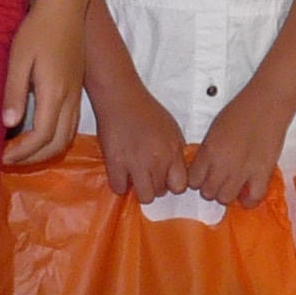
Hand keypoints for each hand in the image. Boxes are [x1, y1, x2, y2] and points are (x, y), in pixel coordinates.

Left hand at [3, 0, 87, 166]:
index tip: (3, 157)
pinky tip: (38, 132)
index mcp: (54, 93)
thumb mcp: (18, 59)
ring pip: (68, 136)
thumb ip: (14, 93)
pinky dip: (56, 138)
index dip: (23, 153)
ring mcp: (77, 94)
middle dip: (35, 158)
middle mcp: (70, 98)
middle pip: (58, 144)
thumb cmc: (37, 30)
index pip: (42, 137)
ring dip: (47, 150)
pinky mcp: (77, 88)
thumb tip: (9, 125)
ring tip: (23, 151)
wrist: (65, 7)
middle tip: (10, 159)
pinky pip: (71, 124)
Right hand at [97, 82, 190, 201]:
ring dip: (139, 189)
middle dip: (155, 185)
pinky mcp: (115, 163)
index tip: (166, 180)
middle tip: (147, 173)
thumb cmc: (144, 109)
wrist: (120, 97)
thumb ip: (176, 151)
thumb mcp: (171, 129)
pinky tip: (121, 173)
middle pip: (161, 192)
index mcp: (172, 151)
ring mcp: (136, 163)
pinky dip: (119, 183)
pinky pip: (119, 188)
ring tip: (135, 176)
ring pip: (144, 196)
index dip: (172, 184)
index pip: (180, 185)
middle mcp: (157, 160)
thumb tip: (178, 168)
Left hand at [184, 84, 291, 208]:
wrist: (267, 103)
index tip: (204, 177)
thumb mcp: (214, 129)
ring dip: (228, 194)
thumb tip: (205, 167)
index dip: (198, 181)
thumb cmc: (241, 110)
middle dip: (211, 188)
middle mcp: (222, 164)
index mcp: (208, 151)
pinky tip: (248, 192)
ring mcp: (242, 170)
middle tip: (220, 180)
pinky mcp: (263, 173)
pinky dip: (250, 199)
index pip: (193, 181)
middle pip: (207, 193)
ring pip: (226, 198)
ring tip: (234, 185)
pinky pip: (253, 198)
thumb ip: (208, 151)